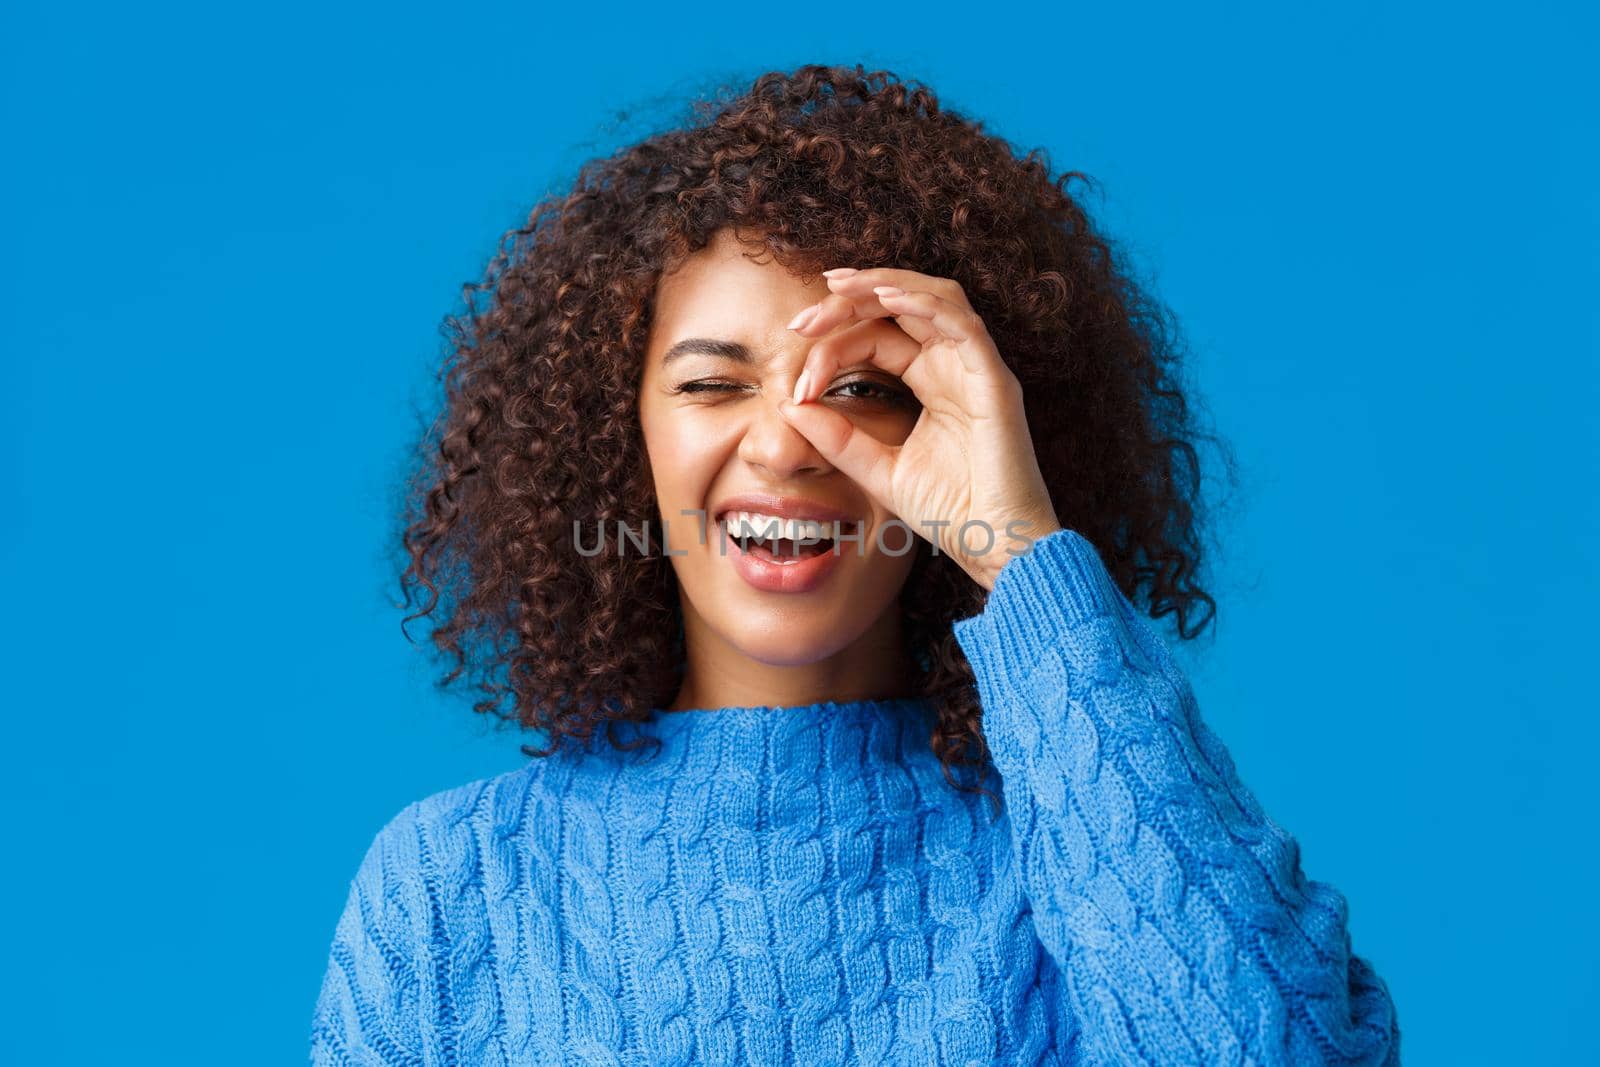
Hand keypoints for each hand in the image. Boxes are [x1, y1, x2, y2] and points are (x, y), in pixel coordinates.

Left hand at [778, 266, 1061, 590]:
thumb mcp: (878, 469)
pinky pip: (964, 325)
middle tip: (803, 319)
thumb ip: (837, 437)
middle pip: (902, 306)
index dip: (833, 347)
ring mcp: (978, 369)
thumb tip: (787, 405)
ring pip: (935, 298)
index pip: (876, 337)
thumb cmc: (951, 512)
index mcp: (931, 379)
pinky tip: (889, 299)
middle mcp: (954, 365)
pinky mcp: (995, 381)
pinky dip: (927, 305)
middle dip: (849, 301)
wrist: (996, 548)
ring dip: (886, 284)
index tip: (797, 385)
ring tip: (841, 287)